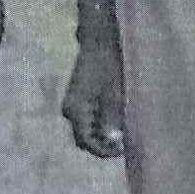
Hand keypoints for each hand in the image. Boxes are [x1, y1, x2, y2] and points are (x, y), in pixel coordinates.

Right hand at [62, 25, 128, 159]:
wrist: (99, 42)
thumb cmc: (109, 67)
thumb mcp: (114, 95)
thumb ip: (111, 120)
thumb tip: (112, 141)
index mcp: (76, 111)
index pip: (87, 142)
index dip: (105, 151)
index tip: (124, 149)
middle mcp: (69, 111)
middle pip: (84, 139)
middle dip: (103, 145)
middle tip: (125, 143)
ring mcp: (72, 104)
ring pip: (85, 130)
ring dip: (102, 135)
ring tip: (123, 131)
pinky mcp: (78, 99)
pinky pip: (86, 120)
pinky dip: (100, 125)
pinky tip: (116, 119)